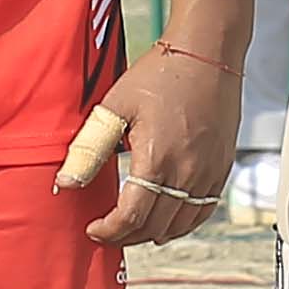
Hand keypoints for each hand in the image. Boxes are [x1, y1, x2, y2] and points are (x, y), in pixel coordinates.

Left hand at [62, 36, 234, 252]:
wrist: (208, 52)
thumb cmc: (162, 74)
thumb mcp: (115, 107)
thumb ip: (89, 148)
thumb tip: (65, 182)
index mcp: (157, 159)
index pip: (131, 218)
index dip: (108, 232)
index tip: (93, 229)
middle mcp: (188, 173)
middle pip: (154, 227)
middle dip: (126, 236)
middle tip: (107, 231)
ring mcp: (210, 173)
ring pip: (181, 226)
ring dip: (153, 233)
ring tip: (131, 228)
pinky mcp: (223, 168)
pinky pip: (203, 211)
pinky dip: (182, 224)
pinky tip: (166, 219)